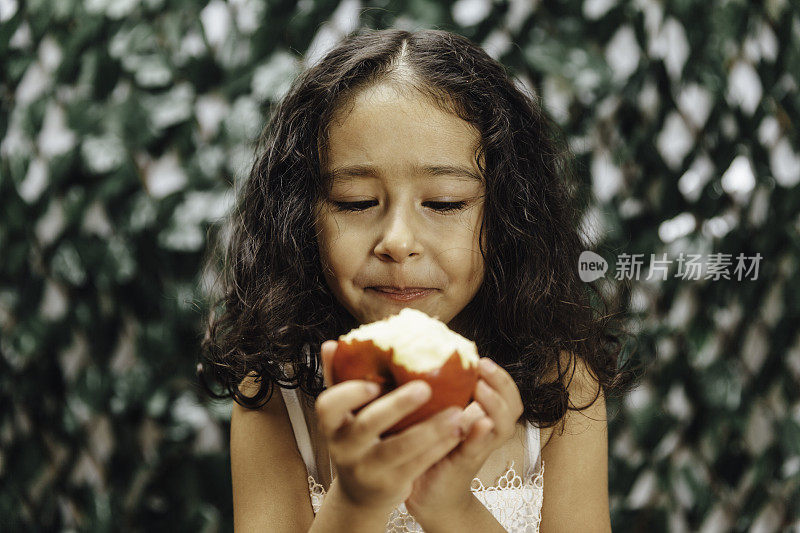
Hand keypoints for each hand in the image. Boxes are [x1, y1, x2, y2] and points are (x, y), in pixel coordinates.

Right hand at [315, 340, 466, 512]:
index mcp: (332, 425)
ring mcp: (366, 469)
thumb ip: (339, 379)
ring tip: (455, 412)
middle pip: (366, 426)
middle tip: (424, 388)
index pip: (328, 407)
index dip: (348, 394)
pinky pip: (416, 464)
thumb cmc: (356, 440)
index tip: (373, 382)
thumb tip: (332, 344)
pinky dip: (437, 447)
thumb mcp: (344, 414)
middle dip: (396, 406)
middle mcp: (344, 448)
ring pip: (398, 448)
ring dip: (429, 429)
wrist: (361, 493)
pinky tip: (456, 432)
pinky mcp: (390, 484)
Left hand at [403, 357, 524, 522]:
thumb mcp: (437, 417)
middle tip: (483, 365)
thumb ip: (441, 394)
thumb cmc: (431, 451)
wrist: (426, 496)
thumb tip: (425, 356)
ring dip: (495, 404)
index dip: (500, 376)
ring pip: (503, 426)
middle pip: (513, 406)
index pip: (506, 392)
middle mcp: (486, 432)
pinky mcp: (463, 465)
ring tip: (481, 388)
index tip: (481, 358)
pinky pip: (477, 448)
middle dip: (502, 383)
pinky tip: (479, 422)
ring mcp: (478, 449)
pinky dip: (480, 435)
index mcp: (482, 417)